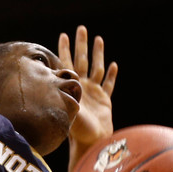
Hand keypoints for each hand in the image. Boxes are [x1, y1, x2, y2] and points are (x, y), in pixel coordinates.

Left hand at [58, 25, 116, 156]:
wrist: (91, 143)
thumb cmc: (77, 129)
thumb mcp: (70, 109)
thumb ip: (66, 96)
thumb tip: (58, 83)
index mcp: (72, 87)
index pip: (67, 63)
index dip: (65, 50)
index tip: (63, 36)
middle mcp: (82, 87)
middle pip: (82, 60)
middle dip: (81, 45)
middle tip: (81, 28)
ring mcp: (94, 92)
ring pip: (97, 68)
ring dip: (98, 54)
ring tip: (99, 39)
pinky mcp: (105, 100)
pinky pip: (109, 85)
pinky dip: (112, 76)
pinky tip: (115, 65)